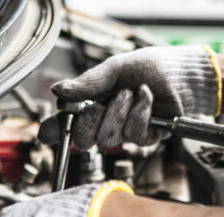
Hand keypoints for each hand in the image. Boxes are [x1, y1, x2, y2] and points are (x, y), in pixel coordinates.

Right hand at [38, 46, 219, 148]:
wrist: (175, 72)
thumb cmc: (144, 69)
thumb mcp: (112, 70)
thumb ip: (86, 84)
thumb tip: (57, 91)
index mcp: (89, 105)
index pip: (65, 125)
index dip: (54, 132)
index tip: (48, 133)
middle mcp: (104, 122)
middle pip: (82, 139)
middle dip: (88, 121)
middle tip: (99, 103)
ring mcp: (124, 132)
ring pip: (108, 137)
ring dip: (119, 111)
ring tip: (130, 93)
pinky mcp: (145, 138)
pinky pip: (134, 134)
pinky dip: (140, 111)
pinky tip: (146, 97)